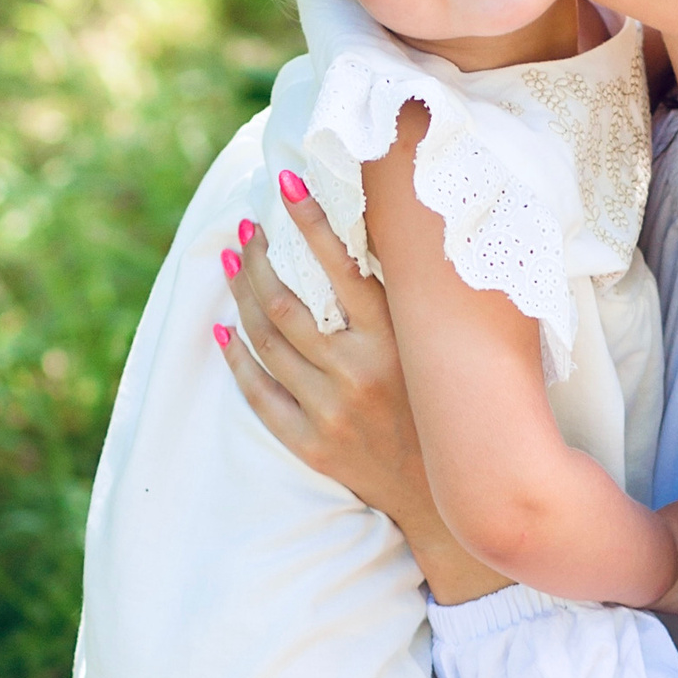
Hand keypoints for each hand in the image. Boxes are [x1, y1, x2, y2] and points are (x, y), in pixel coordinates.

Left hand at [217, 176, 509, 603]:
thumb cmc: (450, 407)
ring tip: (231, 260)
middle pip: (285, 304)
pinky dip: (236, 360)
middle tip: (247, 228)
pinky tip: (223, 331)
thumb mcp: (442, 348)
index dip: (309, 221)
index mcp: (396, 341)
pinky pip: (259, 395)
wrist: (454, 494)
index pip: (341, 266)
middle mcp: (360, 373)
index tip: (285, 183)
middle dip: (258, 257)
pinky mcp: (313, 445)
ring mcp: (332, 412)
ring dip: (241, 295)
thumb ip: (414, 299)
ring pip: (267, 342)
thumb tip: (393, 232)